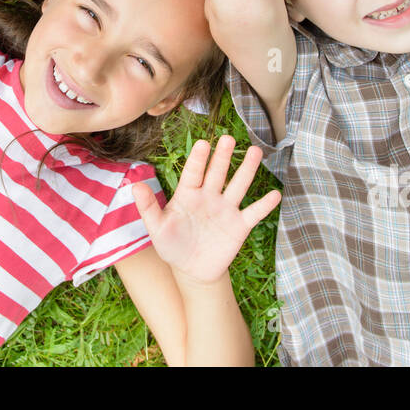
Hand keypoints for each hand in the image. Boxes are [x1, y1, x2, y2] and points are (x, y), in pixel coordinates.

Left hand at [132, 135, 280, 285]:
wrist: (192, 270)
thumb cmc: (172, 246)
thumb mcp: (156, 229)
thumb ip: (147, 208)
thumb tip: (134, 186)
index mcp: (188, 194)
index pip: (194, 172)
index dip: (198, 159)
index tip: (203, 143)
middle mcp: (209, 196)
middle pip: (217, 173)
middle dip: (223, 157)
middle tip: (229, 139)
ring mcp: (226, 209)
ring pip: (238, 185)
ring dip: (247, 169)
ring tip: (256, 151)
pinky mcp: (239, 225)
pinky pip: (254, 213)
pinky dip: (264, 205)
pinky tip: (275, 194)